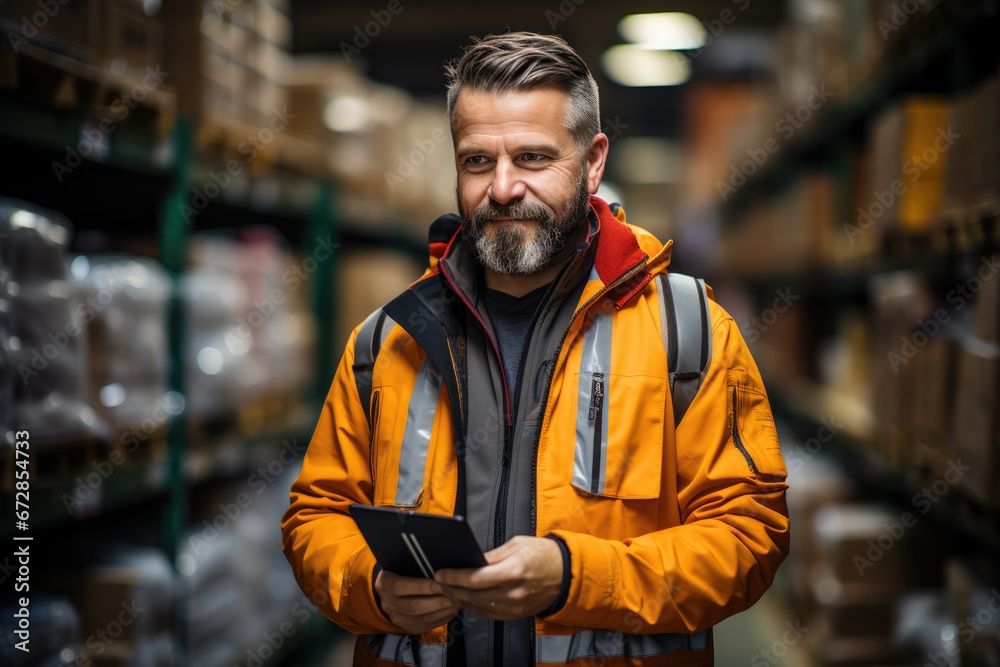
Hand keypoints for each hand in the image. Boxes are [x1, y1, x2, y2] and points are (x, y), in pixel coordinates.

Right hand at [374, 569, 460, 633]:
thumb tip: (439, 570)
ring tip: (458, 602)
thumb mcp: (401, 566)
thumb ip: (415, 567)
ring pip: (423, 618)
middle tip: (456, 594)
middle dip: (439, 601)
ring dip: (443, 610)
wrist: (386, 593)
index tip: (441, 583)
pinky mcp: (408, 627)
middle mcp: (389, 604)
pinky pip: (427, 625)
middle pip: (415, 606)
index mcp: (385, 584)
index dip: (423, 586)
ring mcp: (397, 618)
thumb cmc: (400, 572)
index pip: (402, 587)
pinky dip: (442, 618)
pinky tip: (452, 611)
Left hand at [434, 535, 563, 620]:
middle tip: (437, 582)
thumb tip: (471, 561)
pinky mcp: (515, 615)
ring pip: (478, 606)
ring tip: (447, 590)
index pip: (475, 578)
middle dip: (451, 588)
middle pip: (472, 595)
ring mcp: (514, 607)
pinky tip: (465, 598)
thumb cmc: (543, 555)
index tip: (441, 573)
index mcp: (513, 571)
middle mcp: (513, 592)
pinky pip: (488, 613)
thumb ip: (492, 555)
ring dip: (460, 598)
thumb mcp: (517, 545)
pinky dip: (474, 606)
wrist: (566, 574)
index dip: (454, 577)